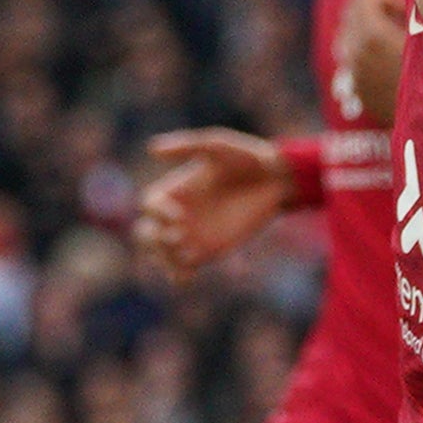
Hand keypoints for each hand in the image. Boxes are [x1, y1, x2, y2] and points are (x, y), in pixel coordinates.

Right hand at [135, 126, 301, 277]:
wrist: (276, 179)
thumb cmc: (246, 157)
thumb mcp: (215, 146)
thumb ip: (186, 146)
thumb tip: (151, 149)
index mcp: (175, 189)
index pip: (149, 206)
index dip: (157, 213)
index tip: (179, 215)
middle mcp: (179, 213)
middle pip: (146, 233)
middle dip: (152, 240)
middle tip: (175, 238)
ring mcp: (192, 234)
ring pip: (162, 254)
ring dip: (164, 259)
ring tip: (182, 261)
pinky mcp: (209, 250)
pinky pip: (185, 268)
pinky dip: (179, 275)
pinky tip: (185, 277)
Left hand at [329, 0, 406, 130]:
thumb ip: (420, 14)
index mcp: (371, 34)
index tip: (404, 9)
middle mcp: (356, 52)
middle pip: (350, 16)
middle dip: (373, 12)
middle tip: (400, 22)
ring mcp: (354, 73)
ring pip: (348, 39)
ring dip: (367, 33)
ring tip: (393, 42)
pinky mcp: (358, 90)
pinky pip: (352, 61)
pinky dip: (364, 54)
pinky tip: (389, 64)